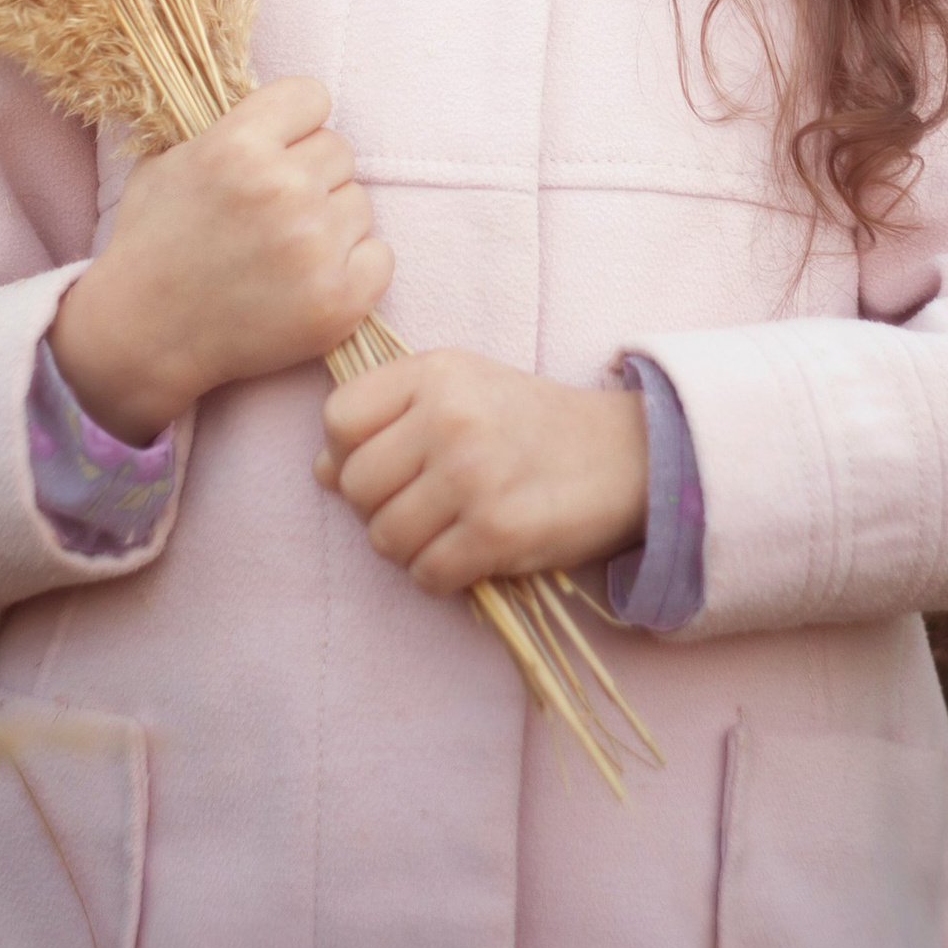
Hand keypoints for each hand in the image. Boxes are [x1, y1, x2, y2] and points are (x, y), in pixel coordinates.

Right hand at [49, 77, 392, 444]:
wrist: (144, 335)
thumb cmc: (152, 244)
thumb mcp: (167, 162)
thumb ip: (226, 129)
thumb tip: (278, 111)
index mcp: (238, 145)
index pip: (312, 96)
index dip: (296, 122)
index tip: (281, 146)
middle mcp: (282, 188)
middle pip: (340, 150)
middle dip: (312, 174)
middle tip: (276, 209)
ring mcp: (314, 246)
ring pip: (360, 203)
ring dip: (331, 221)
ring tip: (286, 249)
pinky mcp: (339, 299)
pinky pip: (380, 256)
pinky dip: (354, 266)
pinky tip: (312, 277)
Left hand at [313, 349, 648, 595]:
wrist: (627, 454)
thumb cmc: (530, 421)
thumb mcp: (461, 387)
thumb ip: (388, 414)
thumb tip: (319, 471)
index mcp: (434, 372)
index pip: (338, 419)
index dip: (347, 452)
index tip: (384, 462)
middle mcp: (448, 417)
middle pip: (354, 485)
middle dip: (376, 507)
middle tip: (420, 503)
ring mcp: (472, 475)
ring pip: (384, 537)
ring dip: (408, 546)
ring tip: (446, 528)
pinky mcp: (497, 531)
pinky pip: (426, 573)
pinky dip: (441, 575)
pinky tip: (469, 552)